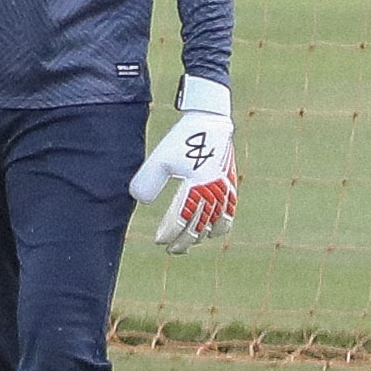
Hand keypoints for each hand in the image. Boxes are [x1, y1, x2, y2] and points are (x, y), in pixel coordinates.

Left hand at [128, 76, 235, 248]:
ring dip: (201, 237)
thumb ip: (148, 180)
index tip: (158, 240)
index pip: (180, 220)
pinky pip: (229, 215)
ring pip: (215, 225)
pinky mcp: (230, 186)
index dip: (169, 233)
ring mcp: (225, 191)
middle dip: (183, 242)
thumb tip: (140, 200)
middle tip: (170, 249)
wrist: (210, 122)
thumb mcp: (160, 158)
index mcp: (196, 187)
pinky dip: (220, 227)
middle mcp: (213, 193)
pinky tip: (210, 231)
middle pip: (198, 228)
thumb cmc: (182, 140)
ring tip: (188, 243)